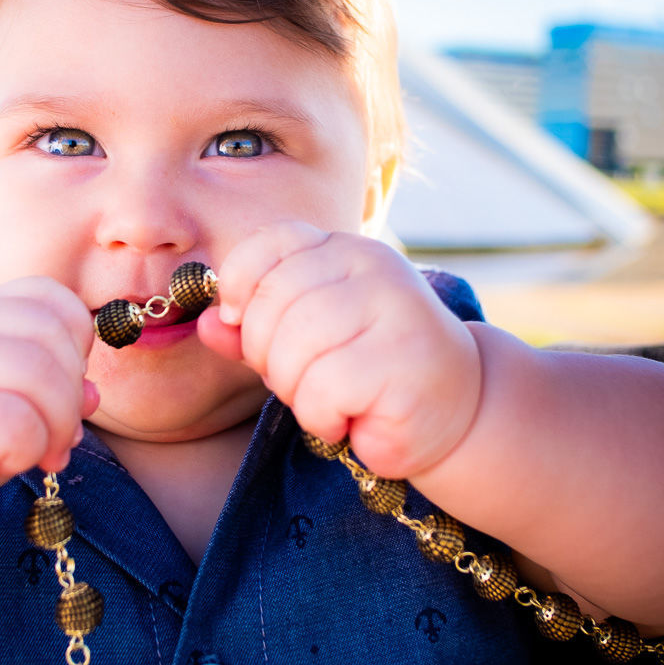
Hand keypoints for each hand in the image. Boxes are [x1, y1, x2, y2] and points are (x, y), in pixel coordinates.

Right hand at [0, 279, 97, 552]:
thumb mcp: (1, 404)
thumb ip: (47, 387)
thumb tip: (93, 395)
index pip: (48, 297)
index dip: (76, 343)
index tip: (65, 389)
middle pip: (52, 336)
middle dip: (71, 396)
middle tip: (60, 439)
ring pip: (39, 375)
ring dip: (56, 427)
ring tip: (40, 456)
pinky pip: (16, 422)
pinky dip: (28, 449)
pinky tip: (8, 464)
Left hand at [197, 223, 481, 481]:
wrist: (458, 410)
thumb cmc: (368, 372)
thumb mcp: (304, 342)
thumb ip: (252, 329)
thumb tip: (205, 323)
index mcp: (342, 249)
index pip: (267, 244)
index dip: (240, 288)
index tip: (243, 326)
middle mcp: (372, 265)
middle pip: (271, 304)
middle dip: (268, 358)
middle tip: (304, 381)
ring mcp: (394, 307)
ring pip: (294, 349)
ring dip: (297, 393)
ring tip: (331, 402)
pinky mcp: (405, 358)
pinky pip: (324, 390)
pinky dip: (324, 418)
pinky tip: (352, 420)